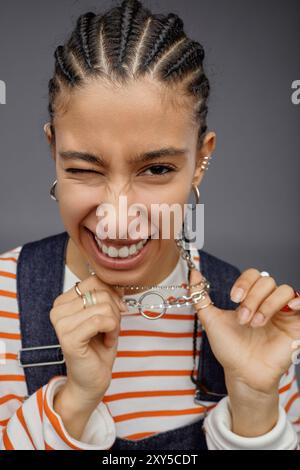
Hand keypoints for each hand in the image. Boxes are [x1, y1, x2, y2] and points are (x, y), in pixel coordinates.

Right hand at [50, 273, 125, 409]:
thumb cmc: (99, 346)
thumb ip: (106, 295)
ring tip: (107, 336)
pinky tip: (106, 342)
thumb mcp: (105, 314)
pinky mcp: (69, 338)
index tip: (114, 311)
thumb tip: (118, 282)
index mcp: (63, 301)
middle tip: (110, 328)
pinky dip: (112, 332)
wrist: (93, 378)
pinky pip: (100, 321)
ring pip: (103, 307)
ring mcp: (61, 324)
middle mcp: (57, 310)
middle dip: (114, 311)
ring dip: (114, 324)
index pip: (94, 281)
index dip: (112, 294)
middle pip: (100, 293)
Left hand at [190, 267, 299, 392]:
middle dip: (253, 298)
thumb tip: (193, 275)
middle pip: (267, 281)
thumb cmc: (229, 349)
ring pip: (284, 290)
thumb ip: (200, 296)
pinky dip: (297, 301)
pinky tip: (287, 308)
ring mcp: (284, 313)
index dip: (244, 282)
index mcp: (251, 298)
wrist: (242, 373)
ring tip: (256, 323)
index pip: (253, 275)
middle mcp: (268, 302)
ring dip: (267, 304)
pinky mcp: (297, 325)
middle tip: (243, 319)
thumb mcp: (211, 320)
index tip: (234, 298)